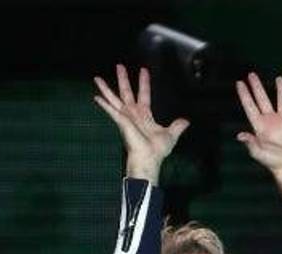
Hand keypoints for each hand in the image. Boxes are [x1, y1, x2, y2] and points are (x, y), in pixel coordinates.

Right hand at [92, 64, 188, 183]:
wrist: (149, 159)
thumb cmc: (157, 151)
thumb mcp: (171, 135)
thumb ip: (177, 126)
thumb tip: (186, 121)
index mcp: (144, 115)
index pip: (144, 94)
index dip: (144, 82)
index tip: (143, 70)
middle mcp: (133, 114)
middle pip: (127, 92)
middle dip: (123, 79)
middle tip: (119, 65)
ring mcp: (126, 117)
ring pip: (114, 99)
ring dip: (106, 88)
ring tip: (97, 77)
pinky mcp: (122, 122)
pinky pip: (111, 110)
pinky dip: (104, 104)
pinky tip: (96, 97)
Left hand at [234, 72, 281, 204]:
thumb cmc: (273, 162)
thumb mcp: (259, 153)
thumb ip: (251, 144)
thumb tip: (240, 135)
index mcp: (260, 125)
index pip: (250, 106)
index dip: (244, 95)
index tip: (239, 82)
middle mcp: (271, 120)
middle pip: (262, 99)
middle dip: (257, 87)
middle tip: (251, 74)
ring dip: (281, 90)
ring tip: (279, 78)